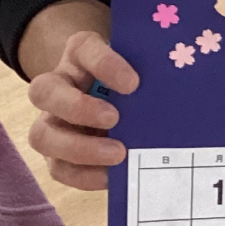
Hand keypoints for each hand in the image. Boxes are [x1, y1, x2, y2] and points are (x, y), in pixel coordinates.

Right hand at [27, 30, 139, 191]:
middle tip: (114, 118)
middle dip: (77, 107)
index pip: (85, 49)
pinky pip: (59, 168)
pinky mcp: (56, 153)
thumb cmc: (132, 79)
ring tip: (117, 154)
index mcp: (80, 54)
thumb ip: (153, 73)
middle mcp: (57, 85)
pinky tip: (113, 176)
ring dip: (78, 149)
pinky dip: (85, 176)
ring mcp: (51, 121)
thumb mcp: (141, 67)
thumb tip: (183, 90)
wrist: (116, 98)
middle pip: (44, 90)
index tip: (133, 83)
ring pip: (41, 135)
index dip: (104, 64)